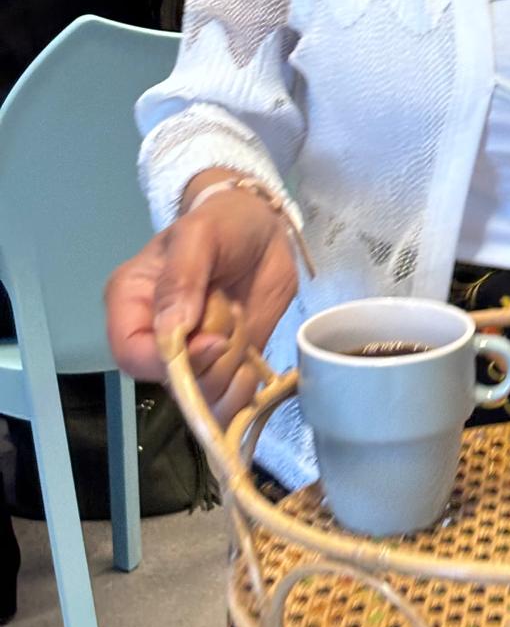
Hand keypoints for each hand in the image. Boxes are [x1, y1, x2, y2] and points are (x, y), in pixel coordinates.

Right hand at [106, 171, 298, 422]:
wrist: (262, 227)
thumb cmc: (222, 224)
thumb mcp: (199, 236)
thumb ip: (181, 280)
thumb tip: (172, 331)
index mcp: (131, 303)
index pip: (131, 354)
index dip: (167, 360)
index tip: (212, 342)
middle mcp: (155, 337)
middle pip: (170, 381)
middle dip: (210, 362)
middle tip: (233, 318)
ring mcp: (191, 356)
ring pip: (203, 396)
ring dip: (232, 367)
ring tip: (241, 322)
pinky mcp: (224, 366)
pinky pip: (228, 403)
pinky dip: (245, 388)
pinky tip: (252, 358)